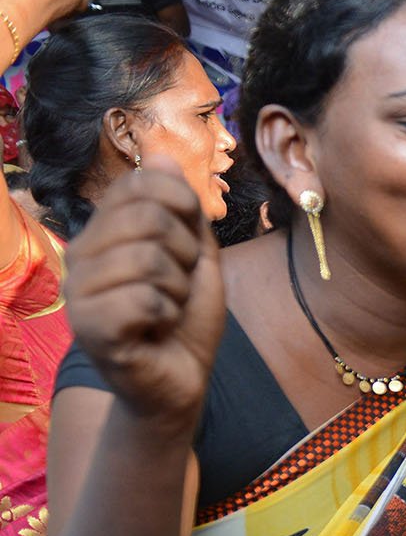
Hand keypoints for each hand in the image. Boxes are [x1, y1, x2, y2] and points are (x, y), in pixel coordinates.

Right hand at [65, 170, 224, 429]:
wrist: (180, 383)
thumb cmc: (184, 321)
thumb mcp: (196, 258)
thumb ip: (182, 210)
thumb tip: (159, 152)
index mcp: (103, 233)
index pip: (141, 183)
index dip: (183, 208)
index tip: (187, 246)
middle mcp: (81, 256)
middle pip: (148, 217)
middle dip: (185, 254)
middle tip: (176, 287)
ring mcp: (79, 292)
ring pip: (149, 258)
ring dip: (177, 289)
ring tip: (165, 310)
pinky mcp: (89, 328)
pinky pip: (145, 300)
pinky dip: (168, 317)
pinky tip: (155, 331)